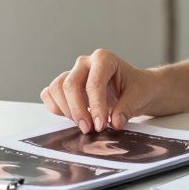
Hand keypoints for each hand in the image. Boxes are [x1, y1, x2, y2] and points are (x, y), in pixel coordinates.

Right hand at [40, 49, 160, 132]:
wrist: (135, 88)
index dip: (96, 107)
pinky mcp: (65, 84)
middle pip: (70, 85)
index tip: (101, 126)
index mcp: (104, 59)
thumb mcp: (139, 97)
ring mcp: (73, 72)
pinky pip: (50, 93)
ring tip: (83, 124)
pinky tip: (72, 117)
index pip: (94, 83)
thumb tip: (115, 123)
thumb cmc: (137, 88)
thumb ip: (126, 109)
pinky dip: (56, 107)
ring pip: (57, 88)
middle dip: (78, 111)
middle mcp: (85, 63)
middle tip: (89, 129)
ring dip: (66, 110)